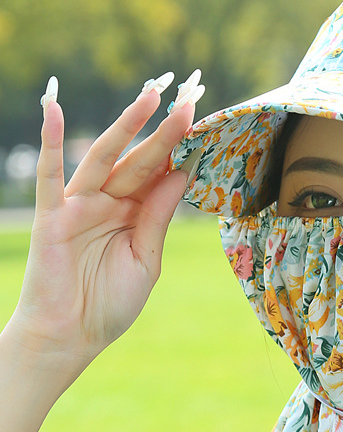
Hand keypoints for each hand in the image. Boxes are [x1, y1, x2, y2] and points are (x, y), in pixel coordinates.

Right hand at [8, 71, 203, 373]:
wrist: (73, 336)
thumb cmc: (109, 303)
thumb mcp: (146, 257)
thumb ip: (158, 216)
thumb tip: (181, 174)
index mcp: (135, 214)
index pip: (160, 173)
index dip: (180, 148)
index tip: (204, 120)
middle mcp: (109, 203)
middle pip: (140, 159)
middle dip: (164, 130)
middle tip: (189, 98)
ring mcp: (80, 206)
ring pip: (105, 158)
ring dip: (125, 125)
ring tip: (150, 95)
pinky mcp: (53, 217)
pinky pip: (51, 177)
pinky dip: (49, 143)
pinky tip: (54, 109)